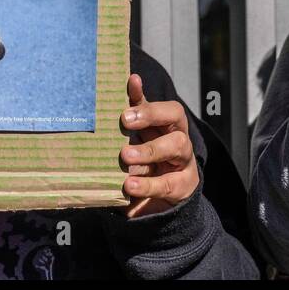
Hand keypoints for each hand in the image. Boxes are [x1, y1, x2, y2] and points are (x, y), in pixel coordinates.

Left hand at [119, 76, 198, 218]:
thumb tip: (104, 104)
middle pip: (175, 116)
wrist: (159, 202)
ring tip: (125, 156)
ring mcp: (184, 161)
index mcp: (167, 125)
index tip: (130, 87)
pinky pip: (167, 183)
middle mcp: (179, 137)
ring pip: (176, 145)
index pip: (161, 103)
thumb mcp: (134, 145)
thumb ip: (125, 127)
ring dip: (149, 149)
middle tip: (125, 119)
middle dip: (150, 114)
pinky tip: (129, 185)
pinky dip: (147, 184)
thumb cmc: (144, 165)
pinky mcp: (182, 185)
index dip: (148, 95)